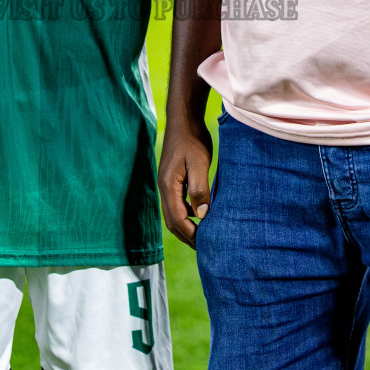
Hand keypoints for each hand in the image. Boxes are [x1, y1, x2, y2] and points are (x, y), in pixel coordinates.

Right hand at [157, 116, 213, 248]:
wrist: (183, 120)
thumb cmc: (193, 139)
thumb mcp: (200, 163)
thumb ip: (199, 189)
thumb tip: (201, 215)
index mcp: (168, 185)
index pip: (177, 218)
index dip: (191, 233)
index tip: (205, 244)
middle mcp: (163, 187)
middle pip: (171, 221)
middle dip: (186, 236)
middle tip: (203, 248)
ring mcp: (166, 184)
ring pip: (172, 214)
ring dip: (185, 227)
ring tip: (201, 237)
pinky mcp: (171, 180)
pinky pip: (175, 204)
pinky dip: (185, 216)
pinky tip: (199, 216)